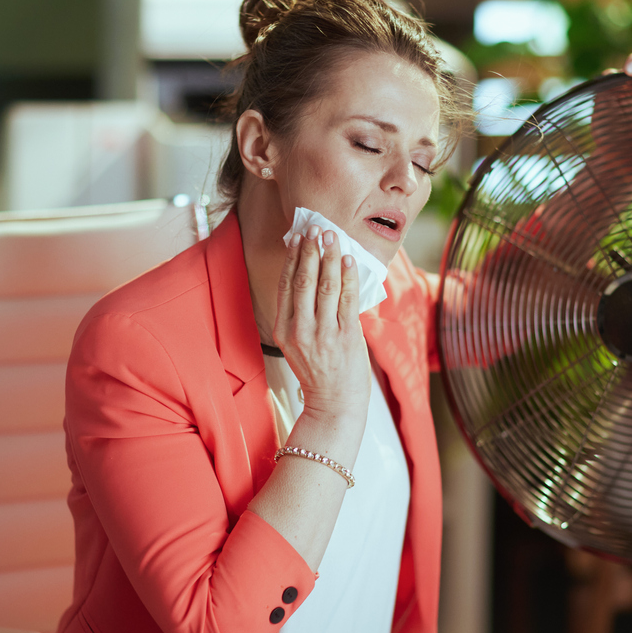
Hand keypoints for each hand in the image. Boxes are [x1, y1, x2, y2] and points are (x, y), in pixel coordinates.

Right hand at [273, 224, 370, 424]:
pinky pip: (347, 300)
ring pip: (325, 286)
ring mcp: (323, 334)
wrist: (335, 404)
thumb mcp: (299, 344)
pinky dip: (348, 277)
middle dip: (310, 250)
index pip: (287, 285)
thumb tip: (313, 274)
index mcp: (283, 329)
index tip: (298, 236)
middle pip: (303, 280)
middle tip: (316, 228)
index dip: (293, 257)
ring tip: (332, 237)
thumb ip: (301, 314)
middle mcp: (300, 330)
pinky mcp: (345, 338)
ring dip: (330, 257)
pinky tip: (348, 261)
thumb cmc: (319, 372)